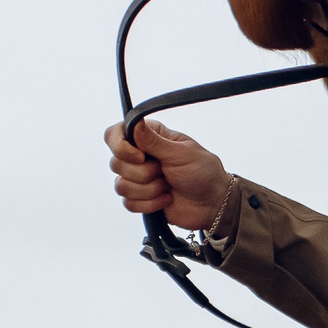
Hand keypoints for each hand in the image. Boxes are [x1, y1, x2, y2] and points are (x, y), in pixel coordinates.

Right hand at [105, 119, 231, 231]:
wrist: (213, 202)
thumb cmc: (203, 171)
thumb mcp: (181, 153)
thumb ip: (154, 141)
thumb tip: (134, 123)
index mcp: (148, 137)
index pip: (114, 134)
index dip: (120, 147)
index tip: (140, 157)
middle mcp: (138, 156)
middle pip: (115, 163)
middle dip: (143, 173)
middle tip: (165, 172)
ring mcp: (137, 178)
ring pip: (121, 186)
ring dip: (149, 190)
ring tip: (168, 186)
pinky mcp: (139, 198)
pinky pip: (128, 203)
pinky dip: (150, 204)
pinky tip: (166, 199)